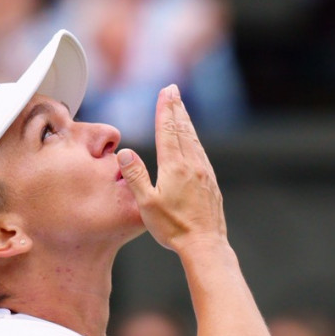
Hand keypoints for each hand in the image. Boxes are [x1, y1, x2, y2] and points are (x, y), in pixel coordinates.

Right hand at [116, 85, 226, 252]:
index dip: (165, 109)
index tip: (166, 92)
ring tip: (181, 109)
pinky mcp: (210, 182)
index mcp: (175, 167)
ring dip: (186, 121)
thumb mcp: (146, 204)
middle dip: (176, 108)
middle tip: (173, 90)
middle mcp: (192, 165)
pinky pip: (201, 153)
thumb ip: (136, 176)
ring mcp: (204, 173)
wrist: (205, 245)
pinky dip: (194, 139)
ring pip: (194, 140)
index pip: (168, 131)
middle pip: (183, 130)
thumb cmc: (173, 228)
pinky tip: (192, 140)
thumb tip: (125, 153)